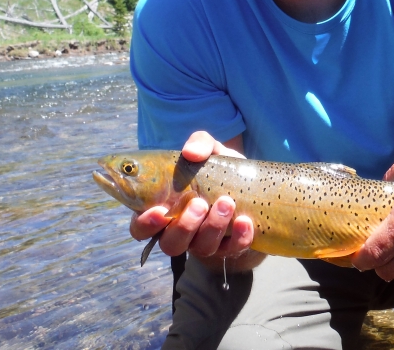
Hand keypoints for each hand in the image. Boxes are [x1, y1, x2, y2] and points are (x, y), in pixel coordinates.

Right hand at [128, 132, 256, 261]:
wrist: (253, 187)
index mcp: (164, 210)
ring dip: (213, 227)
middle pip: (171, 245)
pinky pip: (232, 251)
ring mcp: (204, 243)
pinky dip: (239, 238)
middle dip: (185, 226)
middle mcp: (180, 232)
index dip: (146, 224)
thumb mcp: (210, 151)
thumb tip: (190, 153)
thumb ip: (199, 143)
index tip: (159, 211)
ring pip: (202, 249)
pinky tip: (245, 221)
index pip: (140, 228)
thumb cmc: (219, 170)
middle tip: (199, 203)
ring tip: (227, 202)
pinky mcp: (230, 248)